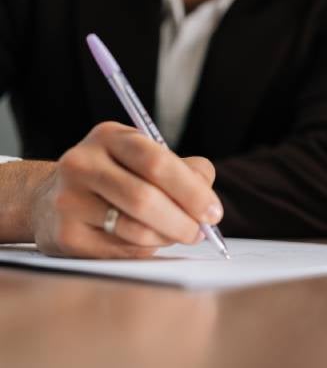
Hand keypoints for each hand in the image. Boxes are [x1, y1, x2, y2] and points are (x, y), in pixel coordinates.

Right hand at [30, 122, 223, 257]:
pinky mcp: (64, 234)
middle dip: (182, 220)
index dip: (191, 190)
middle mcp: (82, 163)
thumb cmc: (118, 175)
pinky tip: (148, 241)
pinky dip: (145, 249)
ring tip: (176, 234)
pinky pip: (120, 250)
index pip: (157, 162)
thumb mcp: (147, 157)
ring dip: (166, 238)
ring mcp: (68, 200)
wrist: (53, 197)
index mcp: (110, 137)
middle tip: (200, 232)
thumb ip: (186, 170)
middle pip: (144, 198)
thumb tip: (208, 202)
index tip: (213, 212)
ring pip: (134, 229)